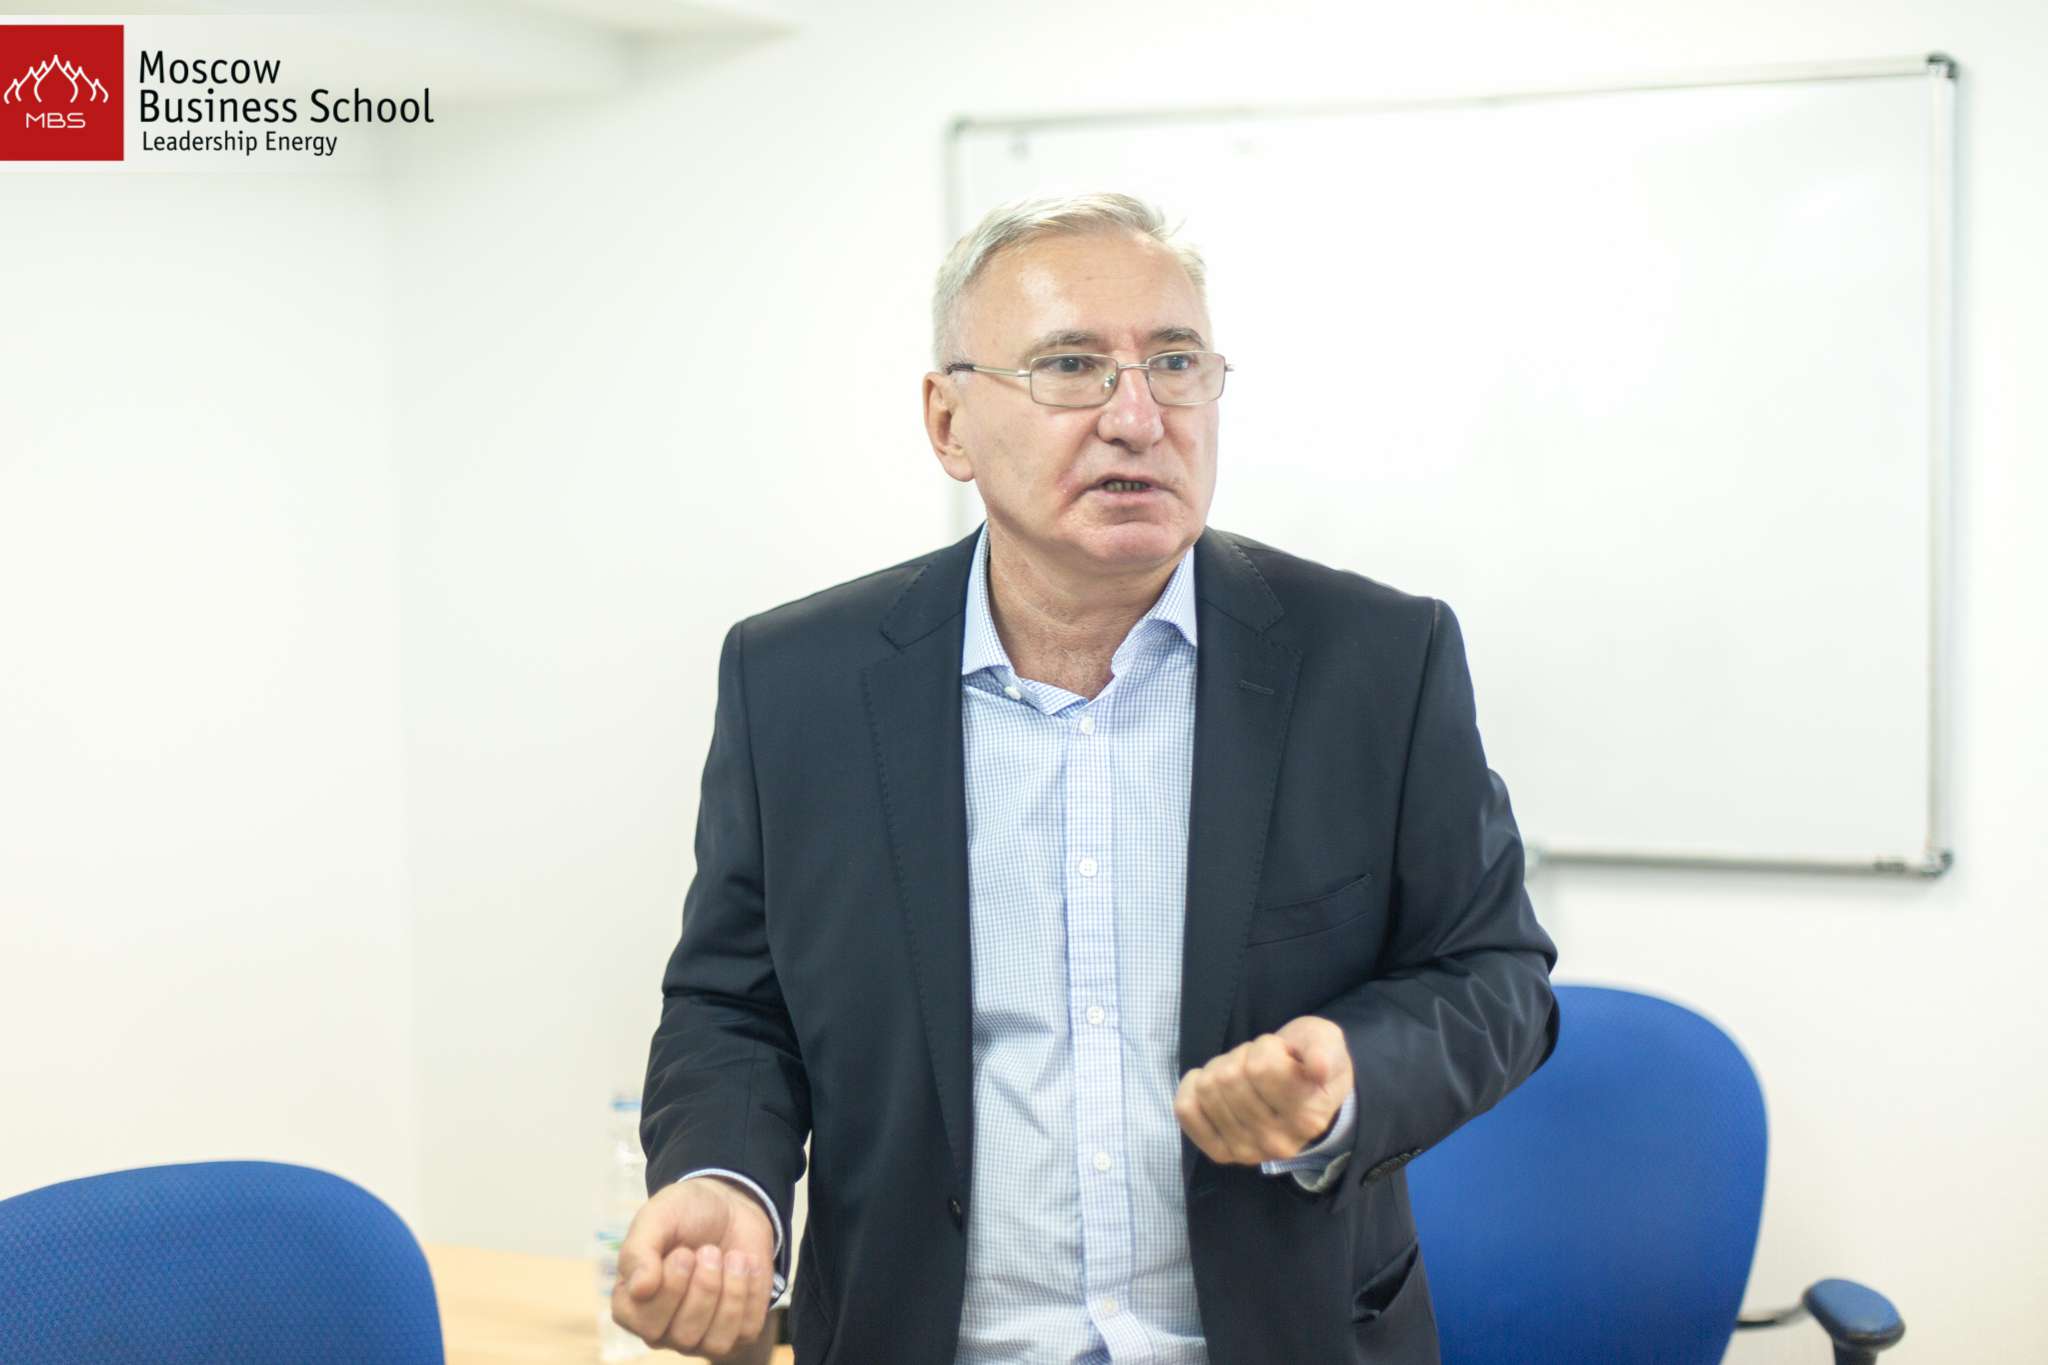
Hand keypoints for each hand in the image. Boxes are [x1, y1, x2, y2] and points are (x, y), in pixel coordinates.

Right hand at [611, 1176, 775, 1359]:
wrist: (729, 1205)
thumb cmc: (684, 1214)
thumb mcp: (656, 1218)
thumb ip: (639, 1251)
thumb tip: (640, 1289)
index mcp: (631, 1306)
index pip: (645, 1322)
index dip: (670, 1287)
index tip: (683, 1251)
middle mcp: (662, 1330)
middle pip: (683, 1335)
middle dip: (704, 1287)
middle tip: (709, 1251)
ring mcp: (700, 1336)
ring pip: (716, 1343)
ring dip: (731, 1293)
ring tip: (731, 1257)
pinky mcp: (737, 1331)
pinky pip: (748, 1330)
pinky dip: (752, 1291)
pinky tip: (746, 1264)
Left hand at [1175, 1014, 1353, 1165]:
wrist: (1300, 1096)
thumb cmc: (1310, 1062)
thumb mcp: (1326, 1044)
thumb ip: (1324, 1051)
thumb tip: (1319, 1067)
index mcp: (1308, 1118)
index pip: (1262, 1067)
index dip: (1267, 1047)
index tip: (1283, 1054)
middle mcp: (1278, 1143)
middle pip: (1231, 1077)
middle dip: (1242, 1057)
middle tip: (1260, 1064)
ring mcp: (1247, 1152)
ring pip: (1208, 1088)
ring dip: (1221, 1068)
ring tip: (1244, 1074)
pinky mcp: (1221, 1152)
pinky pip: (1186, 1109)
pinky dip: (1191, 1086)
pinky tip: (1212, 1083)